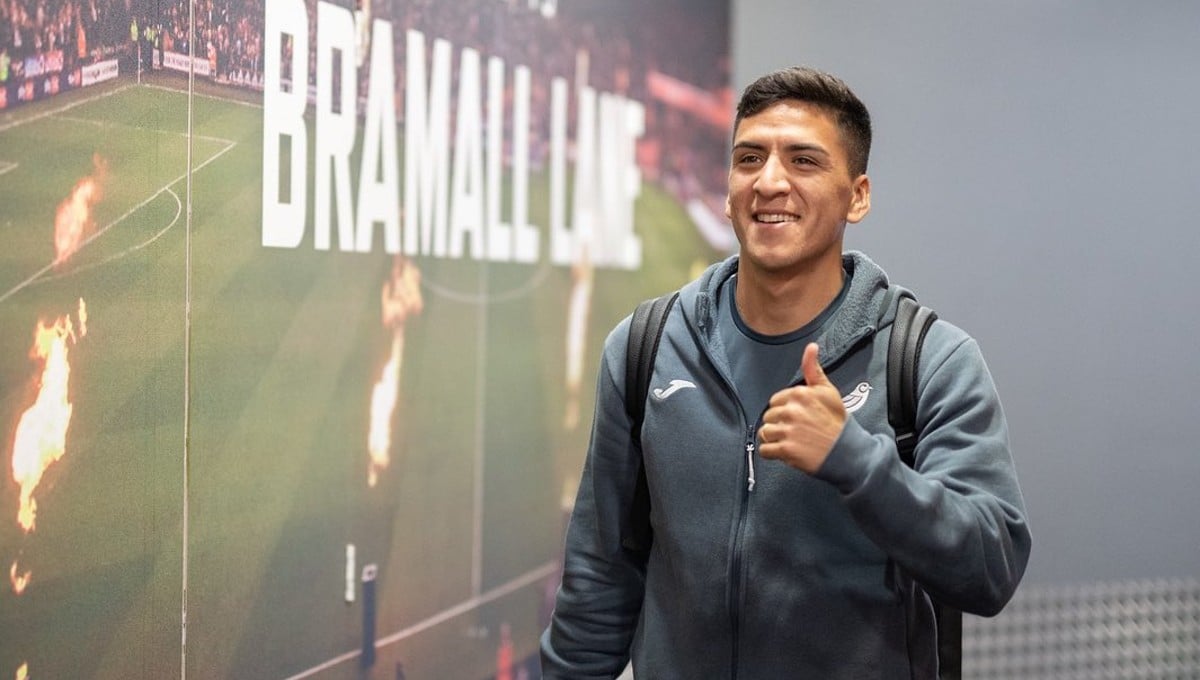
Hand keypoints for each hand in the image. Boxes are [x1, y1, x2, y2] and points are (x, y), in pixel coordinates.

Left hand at [757, 343, 846, 474]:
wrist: (846, 450)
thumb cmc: (837, 421)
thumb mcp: (827, 390)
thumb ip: (813, 369)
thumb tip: (811, 347)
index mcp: (799, 394)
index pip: (775, 401)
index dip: (784, 410)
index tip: (797, 417)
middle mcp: (792, 411)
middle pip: (768, 417)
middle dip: (778, 424)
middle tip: (796, 430)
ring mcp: (788, 431)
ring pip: (765, 432)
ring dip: (775, 439)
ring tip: (792, 440)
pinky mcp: (786, 450)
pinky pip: (765, 450)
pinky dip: (772, 453)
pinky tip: (785, 451)